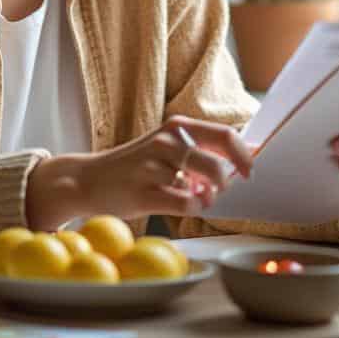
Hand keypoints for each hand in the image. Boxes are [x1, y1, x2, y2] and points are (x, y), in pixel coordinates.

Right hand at [26, 117, 253, 229]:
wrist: (88, 180)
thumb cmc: (135, 166)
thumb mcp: (166, 148)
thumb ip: (202, 150)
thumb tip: (247, 153)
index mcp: (176, 127)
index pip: (224, 134)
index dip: (245, 155)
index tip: (250, 171)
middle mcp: (166, 141)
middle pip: (217, 162)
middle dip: (227, 182)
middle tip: (220, 190)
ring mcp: (153, 166)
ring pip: (204, 186)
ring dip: (208, 198)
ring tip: (197, 198)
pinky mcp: (143, 193)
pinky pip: (185, 205)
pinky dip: (191, 210)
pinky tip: (180, 205)